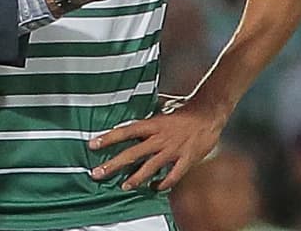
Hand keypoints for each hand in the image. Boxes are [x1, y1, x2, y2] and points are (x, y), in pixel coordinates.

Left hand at [86, 96, 226, 190]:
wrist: (208, 114)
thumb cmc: (184, 112)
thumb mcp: (161, 112)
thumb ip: (147, 120)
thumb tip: (131, 119)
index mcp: (152, 124)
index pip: (125, 131)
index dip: (109, 138)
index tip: (92, 144)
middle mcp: (159, 138)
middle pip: (132, 153)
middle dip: (113, 164)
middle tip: (98, 173)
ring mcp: (172, 150)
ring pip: (150, 167)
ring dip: (136, 178)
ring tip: (124, 186)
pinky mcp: (186, 159)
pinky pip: (173, 176)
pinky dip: (163, 184)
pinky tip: (155, 188)